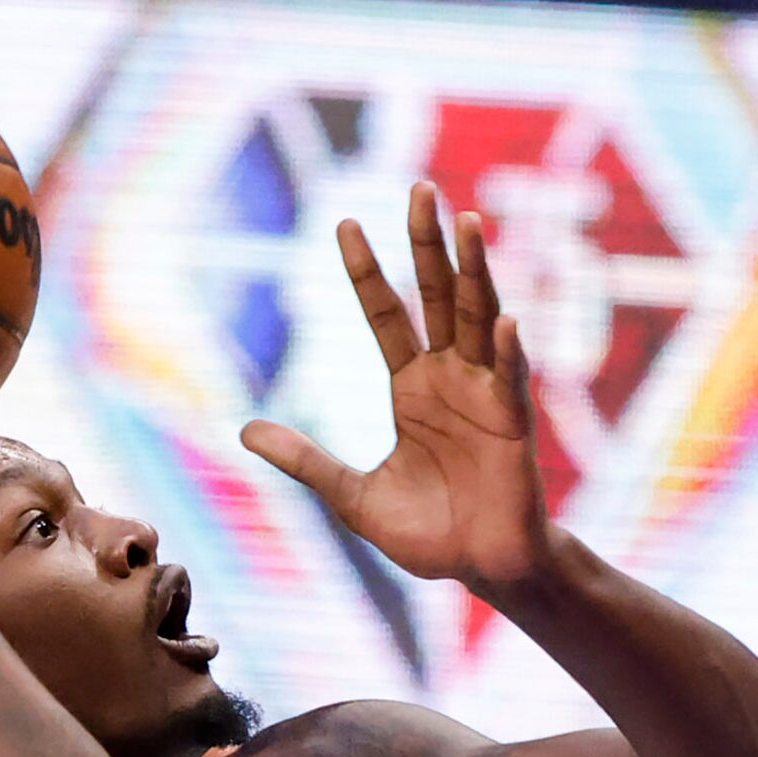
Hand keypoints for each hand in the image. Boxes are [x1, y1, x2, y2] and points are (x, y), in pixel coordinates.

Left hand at [241, 183, 551, 592]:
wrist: (480, 568)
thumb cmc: (426, 532)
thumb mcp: (350, 495)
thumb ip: (305, 460)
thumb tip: (244, 432)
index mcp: (412, 388)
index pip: (385, 315)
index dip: (367, 272)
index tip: (344, 223)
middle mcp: (450, 378)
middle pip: (437, 297)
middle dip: (427, 244)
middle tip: (419, 188)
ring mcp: (485, 395)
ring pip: (479, 319)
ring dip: (474, 272)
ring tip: (465, 223)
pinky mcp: (513, 425)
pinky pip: (509, 381)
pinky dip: (505, 351)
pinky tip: (502, 319)